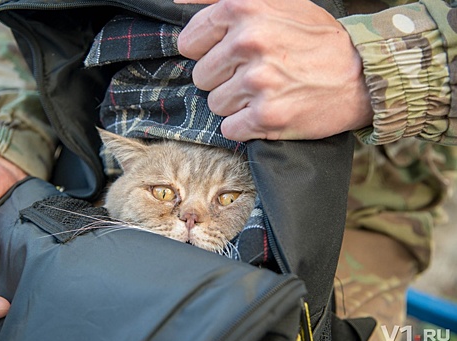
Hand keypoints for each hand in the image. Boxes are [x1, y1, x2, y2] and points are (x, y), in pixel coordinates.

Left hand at [175, 0, 372, 140]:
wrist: (363, 75)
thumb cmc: (316, 39)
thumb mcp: (277, 3)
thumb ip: (224, 1)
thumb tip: (177, 0)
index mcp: (244, 8)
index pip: (189, 42)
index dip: (208, 53)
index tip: (230, 56)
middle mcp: (248, 42)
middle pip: (202, 77)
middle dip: (224, 79)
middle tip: (256, 75)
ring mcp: (258, 81)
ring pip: (215, 104)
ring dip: (237, 104)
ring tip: (267, 93)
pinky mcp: (266, 117)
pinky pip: (230, 129)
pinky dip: (246, 126)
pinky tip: (268, 112)